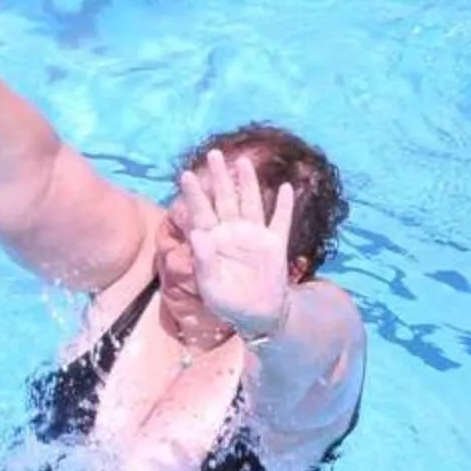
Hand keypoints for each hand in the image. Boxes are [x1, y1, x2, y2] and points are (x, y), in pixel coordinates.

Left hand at [185, 146, 295, 340]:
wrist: (258, 317)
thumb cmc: (227, 303)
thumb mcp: (210, 287)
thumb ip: (203, 260)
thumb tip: (197, 233)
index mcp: (212, 241)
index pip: (201, 212)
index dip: (194, 193)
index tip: (185, 174)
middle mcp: (232, 232)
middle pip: (225, 198)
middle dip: (219, 177)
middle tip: (214, 154)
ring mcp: (254, 236)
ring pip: (250, 202)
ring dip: (248, 182)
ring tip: (243, 161)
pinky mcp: (275, 244)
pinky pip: (281, 220)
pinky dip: (285, 205)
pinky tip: (286, 187)